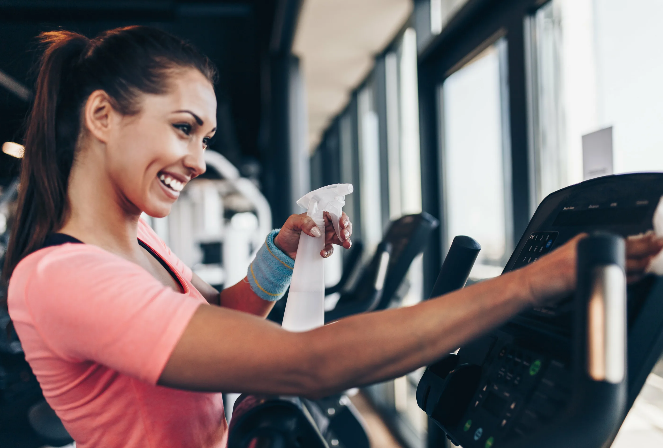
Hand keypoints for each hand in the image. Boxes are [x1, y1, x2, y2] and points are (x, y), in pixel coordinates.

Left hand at [273, 212, 352, 259]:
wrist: (283, 249)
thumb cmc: (287, 232)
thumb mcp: (292, 222)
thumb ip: (304, 222)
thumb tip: (317, 231)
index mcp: (319, 216)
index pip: (334, 213)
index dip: (341, 217)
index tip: (342, 223)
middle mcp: (324, 225)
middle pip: (341, 224)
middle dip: (347, 229)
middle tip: (345, 235)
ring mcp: (325, 237)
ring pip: (341, 237)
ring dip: (346, 240)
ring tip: (346, 244)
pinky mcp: (323, 247)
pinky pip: (330, 249)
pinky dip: (329, 252)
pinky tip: (322, 253)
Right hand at [524, 232, 662, 306]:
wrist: (528, 284)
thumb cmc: (549, 278)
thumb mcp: (574, 264)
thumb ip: (597, 261)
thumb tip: (628, 269)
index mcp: (586, 240)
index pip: (621, 238)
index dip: (643, 240)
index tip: (658, 242)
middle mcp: (586, 245)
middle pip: (625, 246)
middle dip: (647, 250)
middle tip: (660, 248)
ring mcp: (581, 258)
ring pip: (621, 260)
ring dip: (641, 264)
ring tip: (650, 265)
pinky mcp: (577, 272)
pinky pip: (604, 275)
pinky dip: (625, 277)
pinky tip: (634, 277)